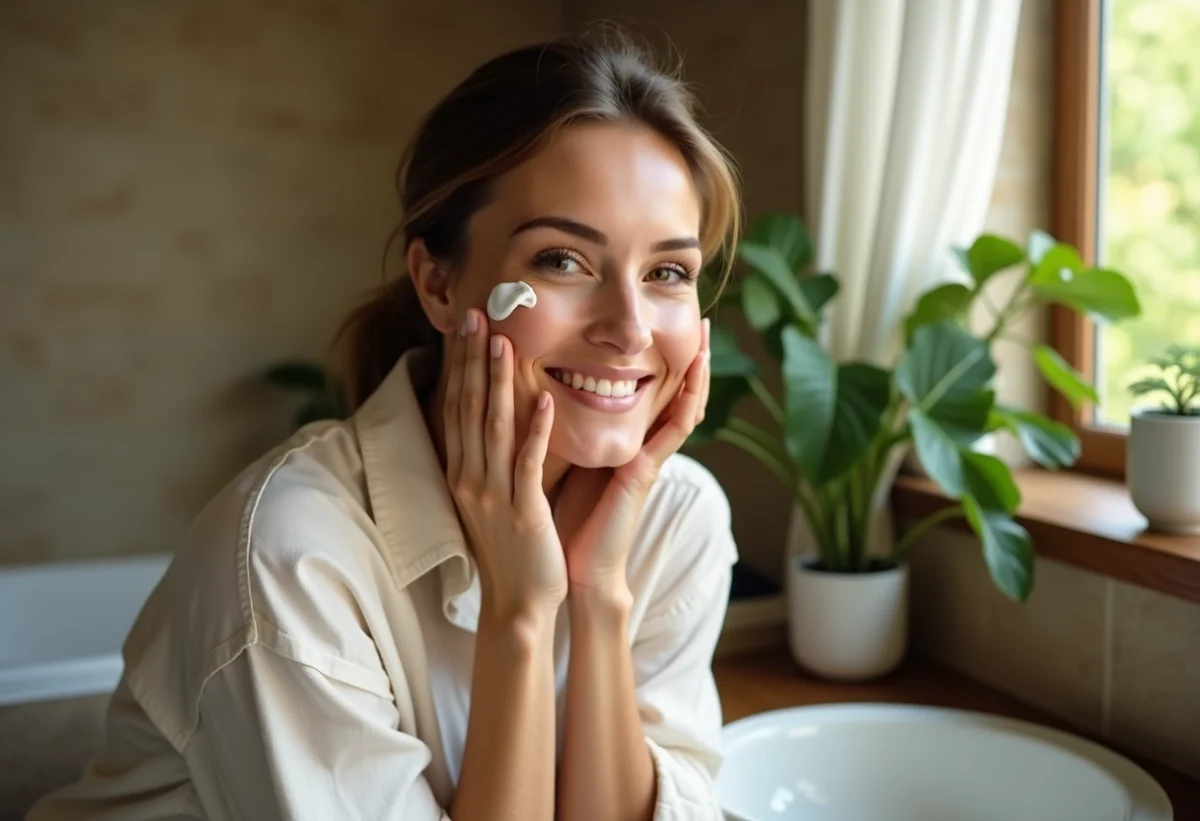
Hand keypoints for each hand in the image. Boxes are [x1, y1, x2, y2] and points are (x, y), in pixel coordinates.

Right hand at [444, 308, 567, 618]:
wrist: (517, 604)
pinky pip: (527, 463)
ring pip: (492, 428)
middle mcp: (470, 479)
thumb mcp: (487, 497)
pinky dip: (534, 430)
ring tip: (503, 342)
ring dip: (497, 382)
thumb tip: (488, 419)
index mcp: (461, 472)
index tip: (464, 326)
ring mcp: (493, 495)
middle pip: (467, 408)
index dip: (458, 365)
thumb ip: (488, 458)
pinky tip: (542, 398)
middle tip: (475, 315)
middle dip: (470, 360)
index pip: (455, 407)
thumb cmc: (508, 549)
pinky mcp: (522, 512)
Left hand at [557, 319, 711, 595]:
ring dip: (698, 374)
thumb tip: (545, 389)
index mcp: (626, 441)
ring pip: (684, 408)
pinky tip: (693, 382)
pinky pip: (672, 434)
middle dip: (693, 358)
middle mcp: (643, 446)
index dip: (664, 359)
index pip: (651, 391)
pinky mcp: (644, 473)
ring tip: (707, 340)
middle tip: (705, 320)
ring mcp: (649, 459)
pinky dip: (685, 405)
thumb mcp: (567, 457)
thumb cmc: (566, 514)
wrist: (573, 564)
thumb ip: (568, 429)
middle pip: (676, 393)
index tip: (666, 322)